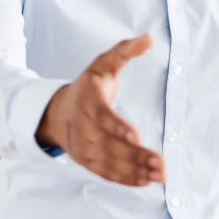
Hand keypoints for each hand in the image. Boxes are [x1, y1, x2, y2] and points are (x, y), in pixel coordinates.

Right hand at [37, 34, 164, 186]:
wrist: (56, 112)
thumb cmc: (88, 86)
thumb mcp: (102, 64)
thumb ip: (125, 51)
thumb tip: (149, 38)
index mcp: (88, 102)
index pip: (103, 117)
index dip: (118, 128)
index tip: (136, 137)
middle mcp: (83, 128)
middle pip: (110, 145)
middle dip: (136, 156)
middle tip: (161, 162)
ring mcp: (84, 147)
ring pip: (110, 163)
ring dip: (136, 170)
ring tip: (161, 174)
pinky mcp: (87, 161)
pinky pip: (106, 174)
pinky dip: (126, 179)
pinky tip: (146, 181)